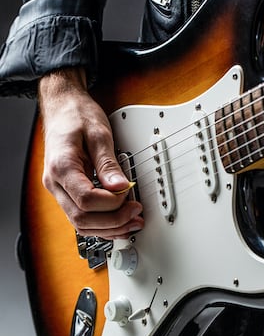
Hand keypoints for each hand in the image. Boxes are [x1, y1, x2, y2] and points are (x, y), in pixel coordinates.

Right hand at [39, 67, 143, 238]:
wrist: (63, 107)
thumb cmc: (77, 116)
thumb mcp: (98, 134)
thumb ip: (109, 163)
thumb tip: (121, 187)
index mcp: (62, 167)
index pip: (86, 200)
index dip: (112, 203)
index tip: (129, 193)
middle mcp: (55, 183)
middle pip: (81, 218)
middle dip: (113, 221)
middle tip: (135, 213)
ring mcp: (59, 190)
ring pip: (80, 224)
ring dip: (108, 228)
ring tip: (132, 222)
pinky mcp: (67, 191)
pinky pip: (81, 216)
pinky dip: (101, 224)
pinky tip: (118, 223)